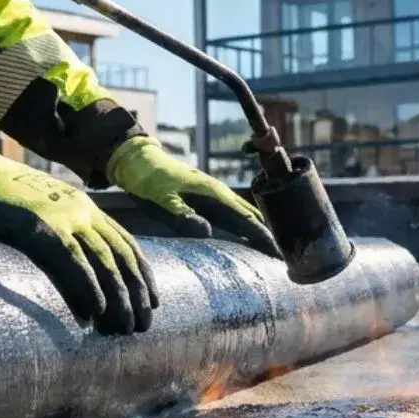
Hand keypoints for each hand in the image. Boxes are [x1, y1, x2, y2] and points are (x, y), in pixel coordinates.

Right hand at [0, 133, 155, 332]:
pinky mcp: (39, 226)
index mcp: (82, 206)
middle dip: (136, 293)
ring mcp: (62, 215)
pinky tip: (96, 311)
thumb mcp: (36, 210)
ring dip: (119, 298)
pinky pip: (72, 261)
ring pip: (104, 261)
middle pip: (121, 255)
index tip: (151, 301)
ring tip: (125, 327)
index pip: (124, 242)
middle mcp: (81, 209)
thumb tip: (65, 268)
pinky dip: (88, 287)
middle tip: (142, 325)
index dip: (141, 273)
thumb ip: (55, 232)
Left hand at [107, 135, 283, 259]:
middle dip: (266, 236)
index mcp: (212, 193)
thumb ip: (183, 216)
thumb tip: (208, 232)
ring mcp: (212, 194)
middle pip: (250, 216)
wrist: (138, 160)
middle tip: (280, 257)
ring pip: (242, 213)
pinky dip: (243, 224)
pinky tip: (244, 234)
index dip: (262, 236)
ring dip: (256, 230)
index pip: (245, 219)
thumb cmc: (148, 180)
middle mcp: (218, 193)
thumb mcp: (162, 199)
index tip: (276, 253)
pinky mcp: (205, 197)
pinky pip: (230, 212)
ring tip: (269, 249)